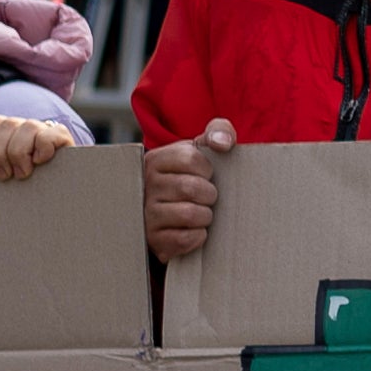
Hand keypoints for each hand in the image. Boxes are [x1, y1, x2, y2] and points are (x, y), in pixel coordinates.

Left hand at [0, 110, 77, 182]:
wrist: (43, 206)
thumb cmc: (12, 185)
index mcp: (9, 131)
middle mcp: (27, 127)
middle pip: (7, 124)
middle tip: (4, 175)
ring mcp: (46, 131)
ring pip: (28, 127)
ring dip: (19, 154)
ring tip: (21, 174)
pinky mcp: (64, 140)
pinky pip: (49, 135)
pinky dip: (42, 149)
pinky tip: (39, 162)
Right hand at [144, 119, 230, 264]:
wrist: (178, 213)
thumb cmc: (195, 175)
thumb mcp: (204, 148)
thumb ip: (219, 131)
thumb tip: (224, 143)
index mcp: (156, 160)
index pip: (190, 158)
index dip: (208, 169)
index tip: (207, 174)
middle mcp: (147, 186)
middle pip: (191, 187)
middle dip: (210, 194)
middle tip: (209, 197)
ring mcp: (147, 214)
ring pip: (189, 214)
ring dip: (206, 216)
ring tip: (203, 213)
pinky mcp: (153, 239)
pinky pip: (184, 239)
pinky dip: (198, 236)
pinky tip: (196, 230)